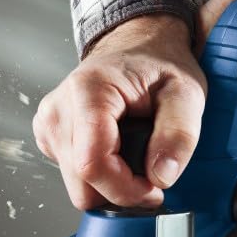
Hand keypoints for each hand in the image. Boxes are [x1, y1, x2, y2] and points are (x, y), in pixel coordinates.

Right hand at [33, 14, 206, 209]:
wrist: (138, 46)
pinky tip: (119, 151)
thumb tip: (161, 176)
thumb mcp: (186, 94)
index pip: (92, 165)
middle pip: (81, 184)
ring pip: (77, 186)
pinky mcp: (51, 136)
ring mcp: (50, 124)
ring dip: (112, 184)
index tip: (155, 189)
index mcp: (88, 92)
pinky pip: (74, 177)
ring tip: (138, 157)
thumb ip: (179, 135)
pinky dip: (101, 175)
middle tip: (152, 175)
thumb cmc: (160, 65)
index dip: (125, 189)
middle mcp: (59, 109)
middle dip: (121, 190)